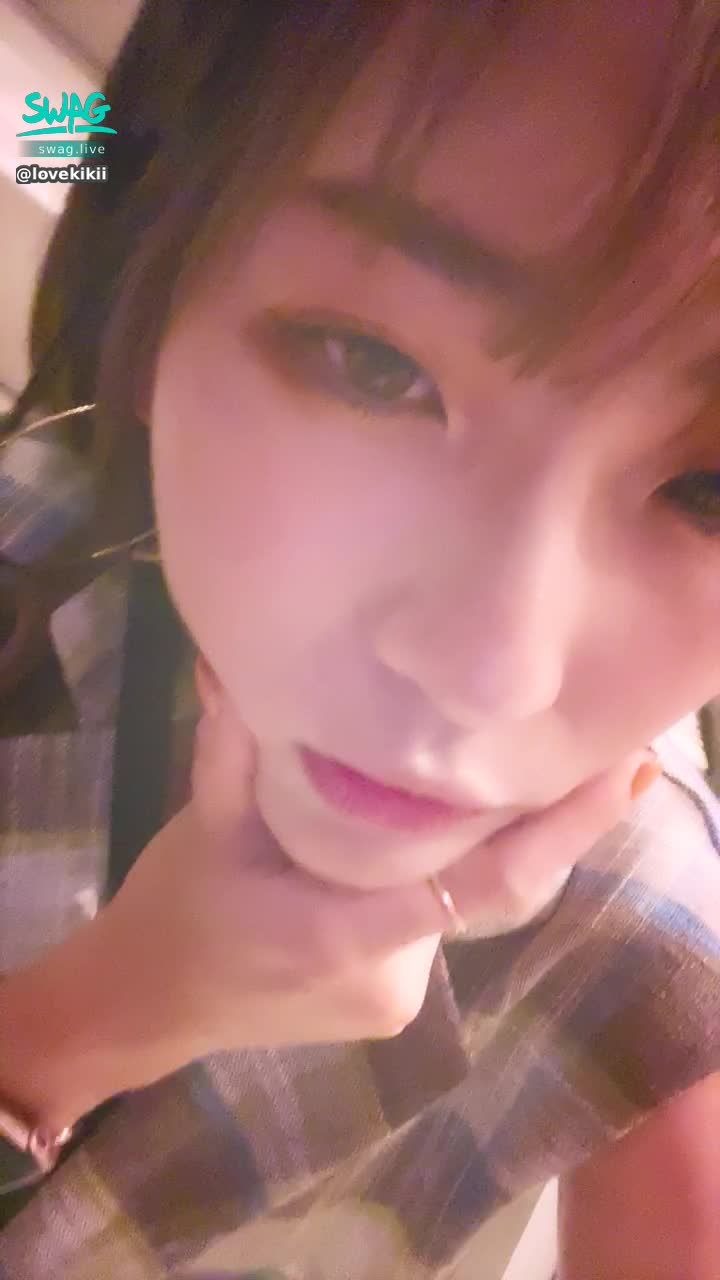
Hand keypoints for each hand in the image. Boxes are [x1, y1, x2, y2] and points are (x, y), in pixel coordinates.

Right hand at [92, 656, 659, 1082]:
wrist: (149, 1005)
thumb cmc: (177, 909)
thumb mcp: (205, 823)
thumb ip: (232, 747)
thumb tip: (230, 660)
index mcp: (342, 934)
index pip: (479, 886)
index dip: (557, 835)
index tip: (619, 778)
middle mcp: (393, 978)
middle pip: (483, 886)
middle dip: (520, 820)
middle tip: (576, 746)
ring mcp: (400, 1000)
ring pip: (460, 904)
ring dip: (465, 846)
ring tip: (479, 775)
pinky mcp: (397, 1003)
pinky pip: (438, 924)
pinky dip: (438, 875)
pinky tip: (418, 832)